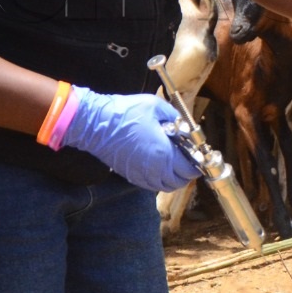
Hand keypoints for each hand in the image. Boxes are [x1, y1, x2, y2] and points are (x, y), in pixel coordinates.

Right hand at [54, 87, 200, 192]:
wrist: (94, 125)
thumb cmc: (124, 113)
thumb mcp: (156, 106)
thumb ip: (175, 116)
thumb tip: (185, 124)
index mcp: (163, 153)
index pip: (190, 169)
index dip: (197, 162)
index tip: (198, 152)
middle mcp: (154, 170)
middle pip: (180, 181)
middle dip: (188, 170)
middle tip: (188, 156)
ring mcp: (141, 175)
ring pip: (166, 186)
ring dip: (175, 177)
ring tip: (175, 160)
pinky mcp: (131, 176)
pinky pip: (152, 185)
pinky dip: (161, 179)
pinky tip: (160, 164)